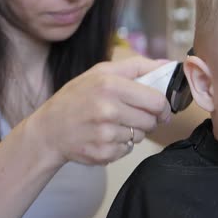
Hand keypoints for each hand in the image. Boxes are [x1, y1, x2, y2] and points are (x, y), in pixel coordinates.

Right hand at [25, 56, 171, 165]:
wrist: (48, 130)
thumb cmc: (77, 97)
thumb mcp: (101, 72)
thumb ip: (137, 66)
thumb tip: (168, 64)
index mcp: (110, 85)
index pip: (156, 101)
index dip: (164, 107)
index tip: (161, 109)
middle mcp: (108, 110)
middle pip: (151, 120)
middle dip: (149, 119)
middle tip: (135, 115)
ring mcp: (105, 134)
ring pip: (140, 136)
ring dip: (133, 132)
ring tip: (113, 124)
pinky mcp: (103, 153)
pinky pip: (127, 150)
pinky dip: (121, 145)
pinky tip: (105, 136)